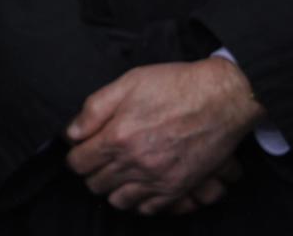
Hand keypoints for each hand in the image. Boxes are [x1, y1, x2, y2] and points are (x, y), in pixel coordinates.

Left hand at [65, 59, 263, 213]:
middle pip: (96, 184)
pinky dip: (139, 201)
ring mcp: (158, 179)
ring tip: (117, 172)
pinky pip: (149, 209)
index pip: (78, 163)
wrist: (220, 99)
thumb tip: (72, 133)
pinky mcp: (179, 188)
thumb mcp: (125, 84)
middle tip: (98, 159)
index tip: (80, 148)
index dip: (75, 155)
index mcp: (118, 137)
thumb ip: (93, 110)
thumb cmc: (173, 86)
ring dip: (112, 188)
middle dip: (92, 171)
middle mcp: (135, 164)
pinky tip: (138, 186)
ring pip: (119, 201)